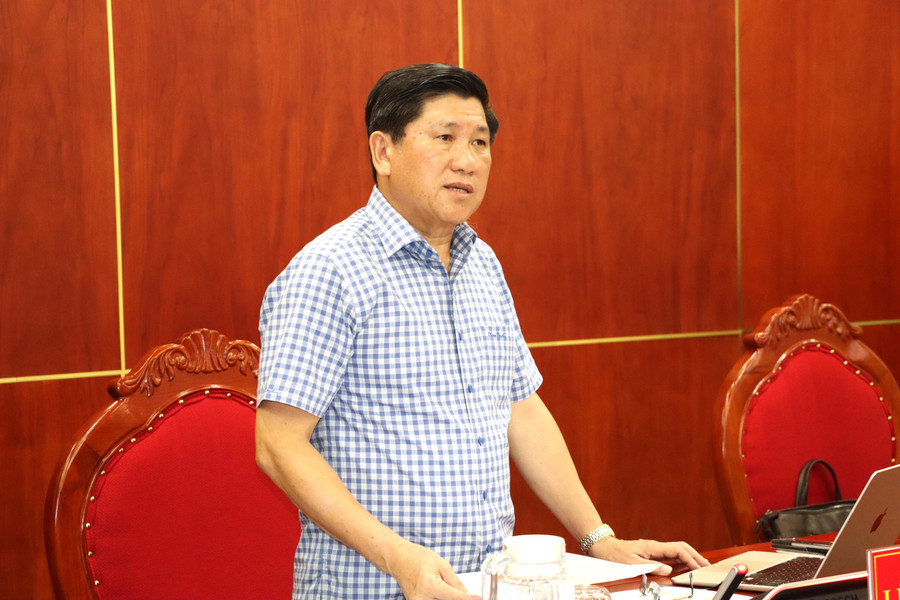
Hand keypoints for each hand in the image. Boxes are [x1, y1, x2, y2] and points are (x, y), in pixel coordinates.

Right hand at [383, 540, 479, 599]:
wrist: (398, 559)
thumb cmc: (418, 558)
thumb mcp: (441, 564)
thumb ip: (454, 581)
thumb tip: (465, 595)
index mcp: (430, 585)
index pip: (454, 597)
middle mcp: (422, 598)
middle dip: (457, 597)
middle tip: (459, 590)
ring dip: (447, 597)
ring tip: (440, 583)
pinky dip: (440, 598)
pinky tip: (437, 588)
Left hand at [587, 537, 710, 575]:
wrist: (603, 548)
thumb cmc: (615, 555)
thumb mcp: (632, 564)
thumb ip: (651, 567)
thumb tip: (669, 571)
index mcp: (653, 547)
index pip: (678, 551)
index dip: (690, 559)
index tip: (699, 567)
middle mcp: (655, 546)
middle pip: (681, 547)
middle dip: (695, 556)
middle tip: (707, 566)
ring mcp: (654, 549)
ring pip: (677, 550)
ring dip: (690, 557)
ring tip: (701, 566)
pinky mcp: (652, 552)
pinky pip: (670, 555)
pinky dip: (681, 559)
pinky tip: (685, 566)